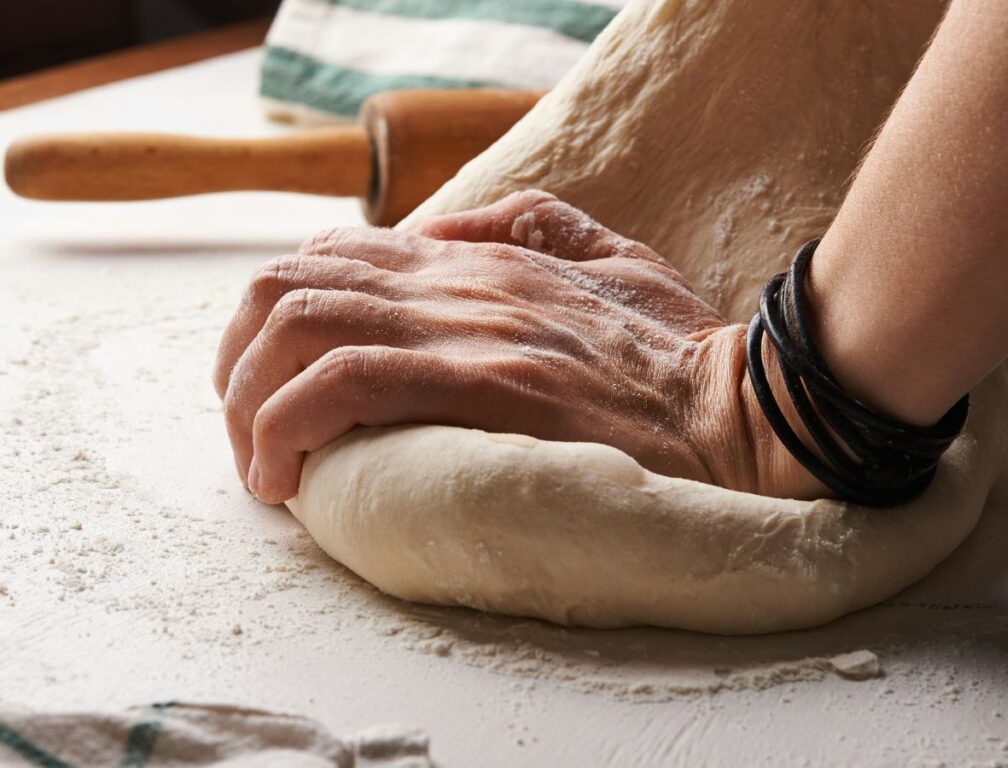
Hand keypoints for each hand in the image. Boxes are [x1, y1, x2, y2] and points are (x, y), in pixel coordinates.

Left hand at [214, 191, 825, 503]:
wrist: (743, 409)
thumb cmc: (679, 351)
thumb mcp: (611, 254)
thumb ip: (531, 223)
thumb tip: (447, 227)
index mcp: (477, 258)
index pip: (329, 257)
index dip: (276, 319)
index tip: (276, 388)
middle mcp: (458, 282)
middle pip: (287, 287)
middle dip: (237, 363)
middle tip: (251, 434)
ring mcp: (469, 328)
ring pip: (298, 328)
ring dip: (249, 401)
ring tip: (261, 466)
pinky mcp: (485, 384)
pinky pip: (345, 384)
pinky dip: (288, 427)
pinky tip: (286, 478)